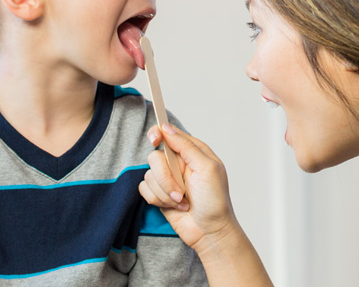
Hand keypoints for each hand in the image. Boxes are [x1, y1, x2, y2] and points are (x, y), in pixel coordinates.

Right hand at [140, 124, 238, 251]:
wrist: (209, 231)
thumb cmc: (215, 201)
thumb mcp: (206, 168)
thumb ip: (186, 146)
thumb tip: (165, 127)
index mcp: (193, 152)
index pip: (169, 133)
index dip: (158, 134)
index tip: (154, 140)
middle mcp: (178, 163)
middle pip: (155, 157)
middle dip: (165, 178)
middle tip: (181, 191)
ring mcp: (168, 178)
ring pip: (149, 175)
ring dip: (165, 193)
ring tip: (182, 202)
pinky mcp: (159, 193)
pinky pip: (144, 189)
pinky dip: (158, 200)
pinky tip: (174, 207)